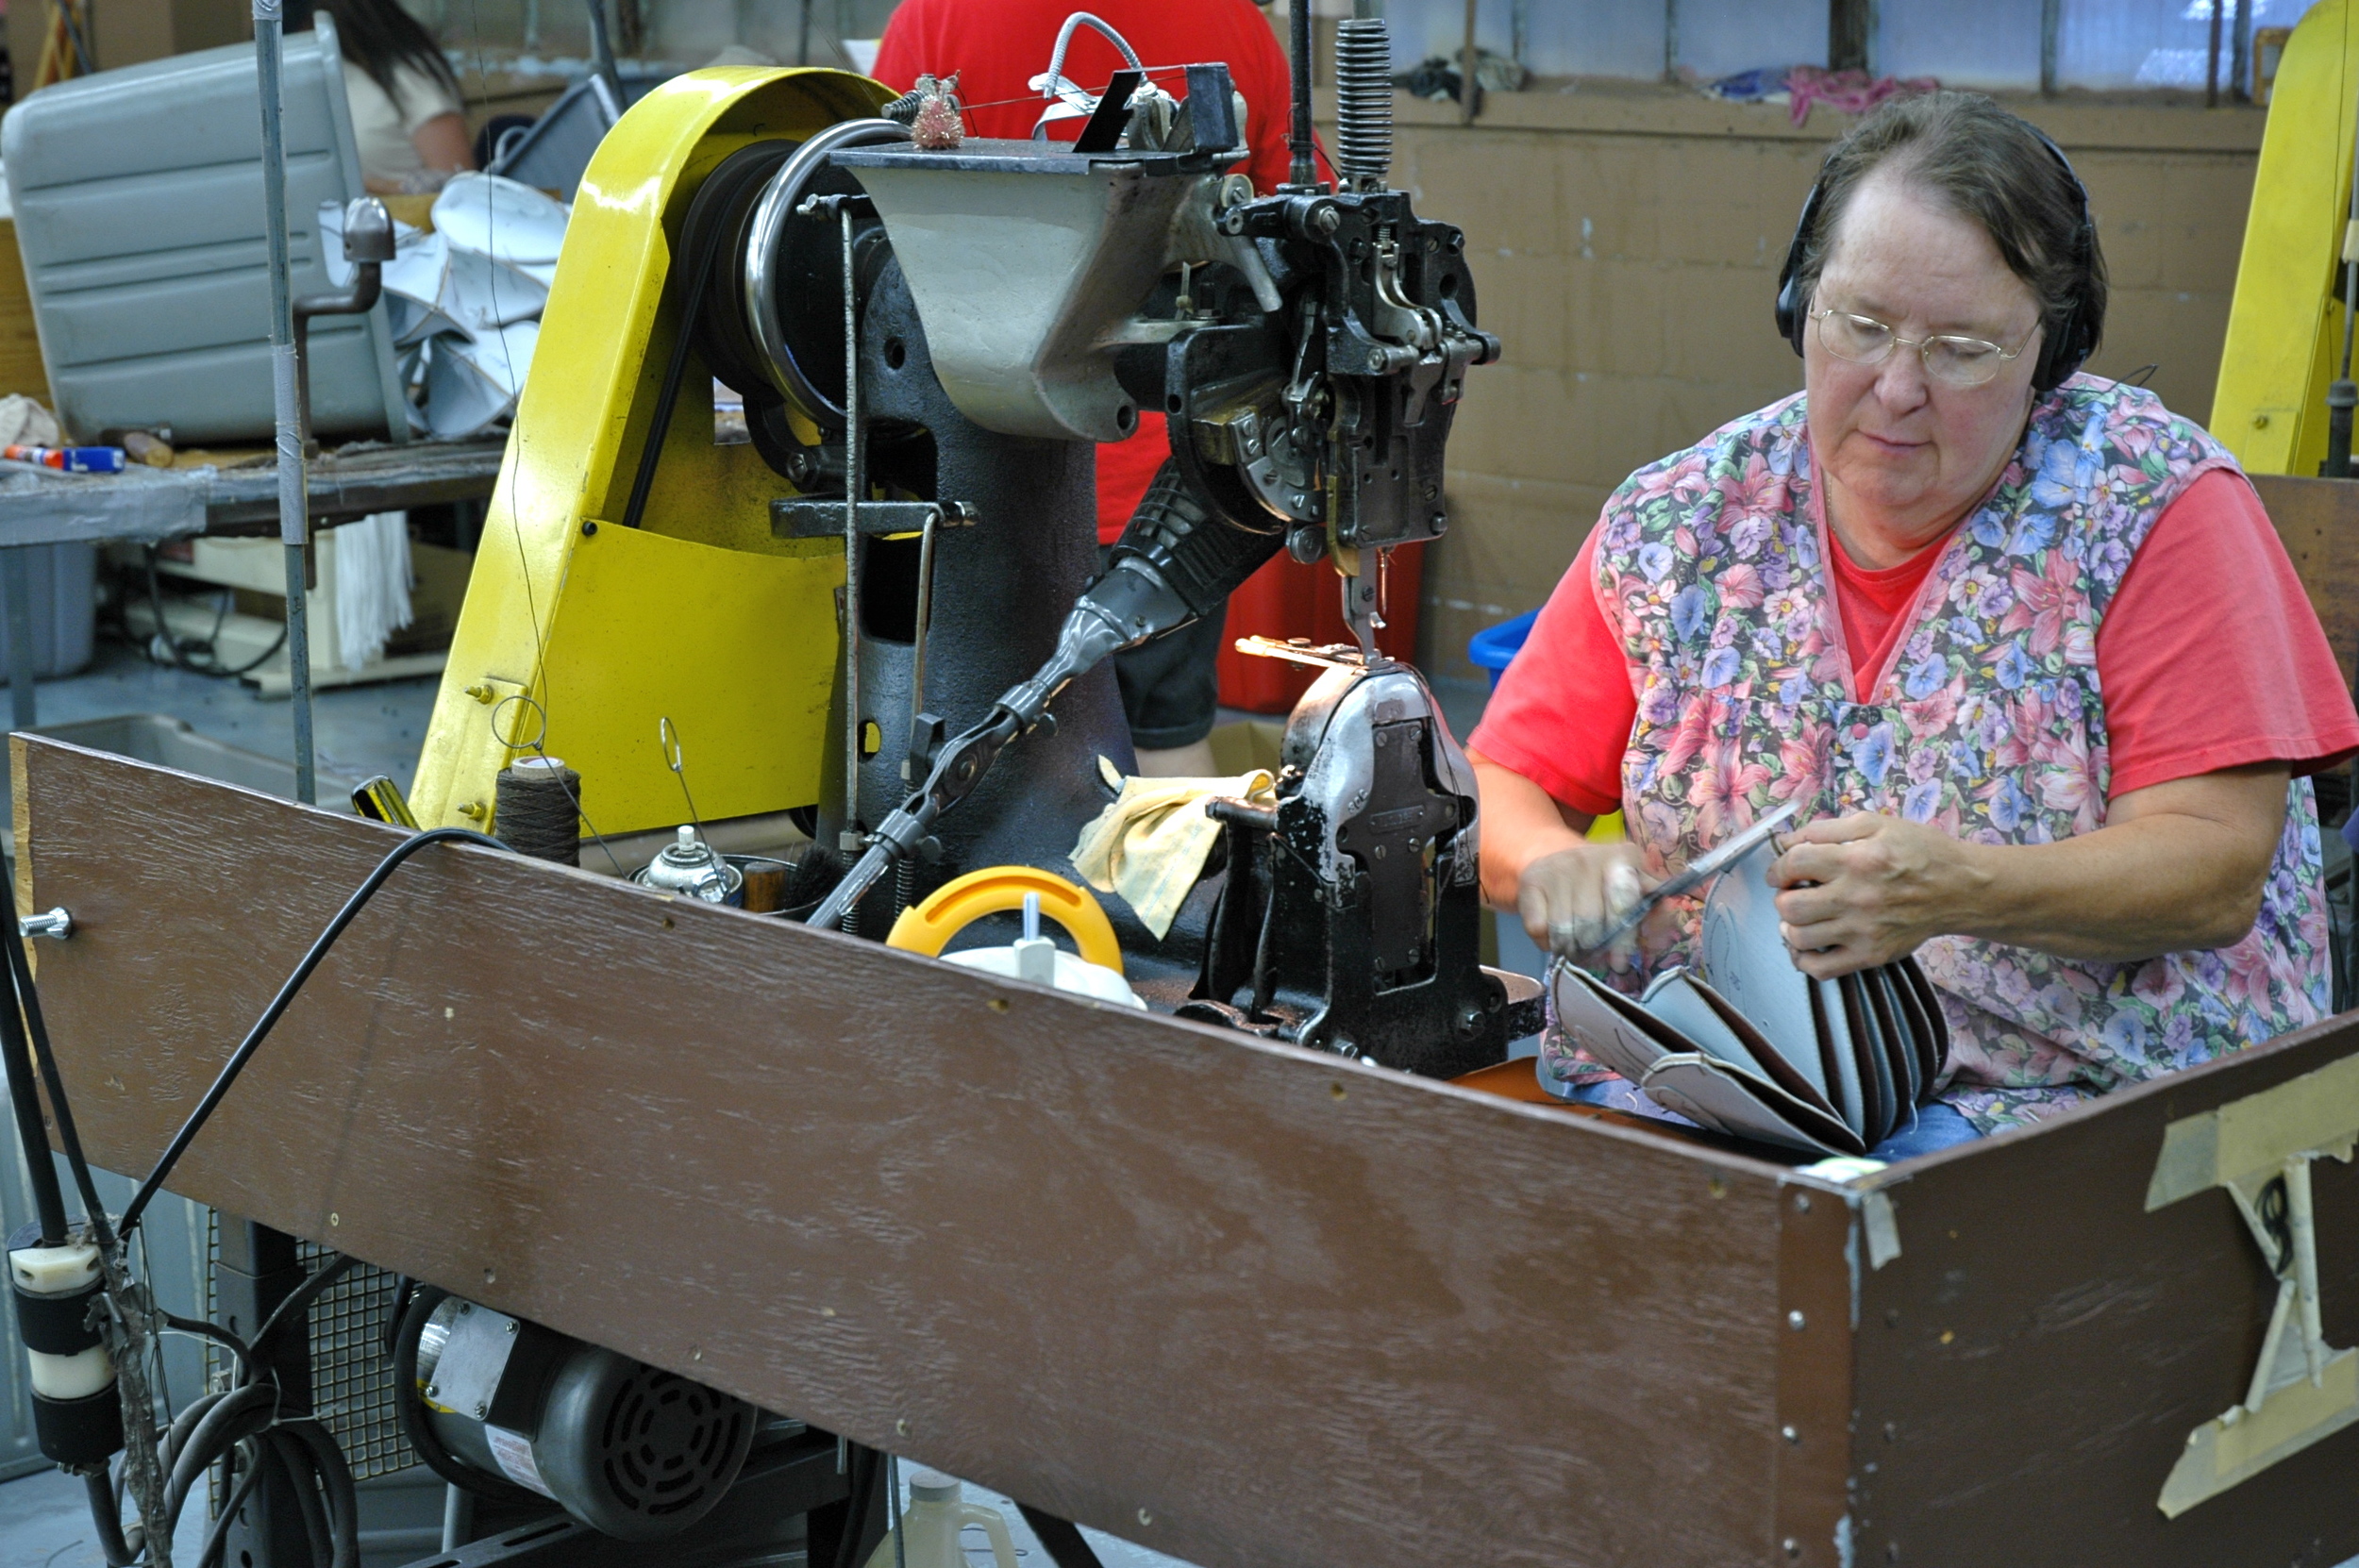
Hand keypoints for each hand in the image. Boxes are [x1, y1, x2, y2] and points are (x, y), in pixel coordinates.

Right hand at [1518, 842, 1656, 958]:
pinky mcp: (1531, 881)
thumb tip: (1659, 931)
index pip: (1624, 901)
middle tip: (1595, 958)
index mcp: (1624, 856)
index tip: (1620, 963)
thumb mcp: (1634, 889)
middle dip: (1594, 948)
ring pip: (1563, 929)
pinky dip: (1546, 943)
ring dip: (1569, 949)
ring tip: (1576, 951)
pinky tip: (1554, 937)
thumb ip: (1654, 911)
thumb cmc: (1603, 883)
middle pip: (1591, 922)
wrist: (1553, 857)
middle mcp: (1588, 857)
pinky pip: (1538, 929)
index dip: (1623, 938)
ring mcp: (1557, 868)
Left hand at [1766, 813, 1983, 976]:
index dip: (1778, 866)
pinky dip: (1803, 960)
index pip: (1794, 863)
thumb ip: (1828, 829)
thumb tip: (1787, 842)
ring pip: (1799, 938)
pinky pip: (1820, 969)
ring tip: (1801, 917)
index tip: (1782, 871)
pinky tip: (1807, 945)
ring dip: (1790, 926)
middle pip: (1789, 905)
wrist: (1961, 890)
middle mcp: (1857, 898)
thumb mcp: (1877, 824)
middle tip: (1793, 892)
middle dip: (1782, 896)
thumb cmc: (1920, 852)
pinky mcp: (1871, 955)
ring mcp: (1863, 931)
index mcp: (1857, 859)